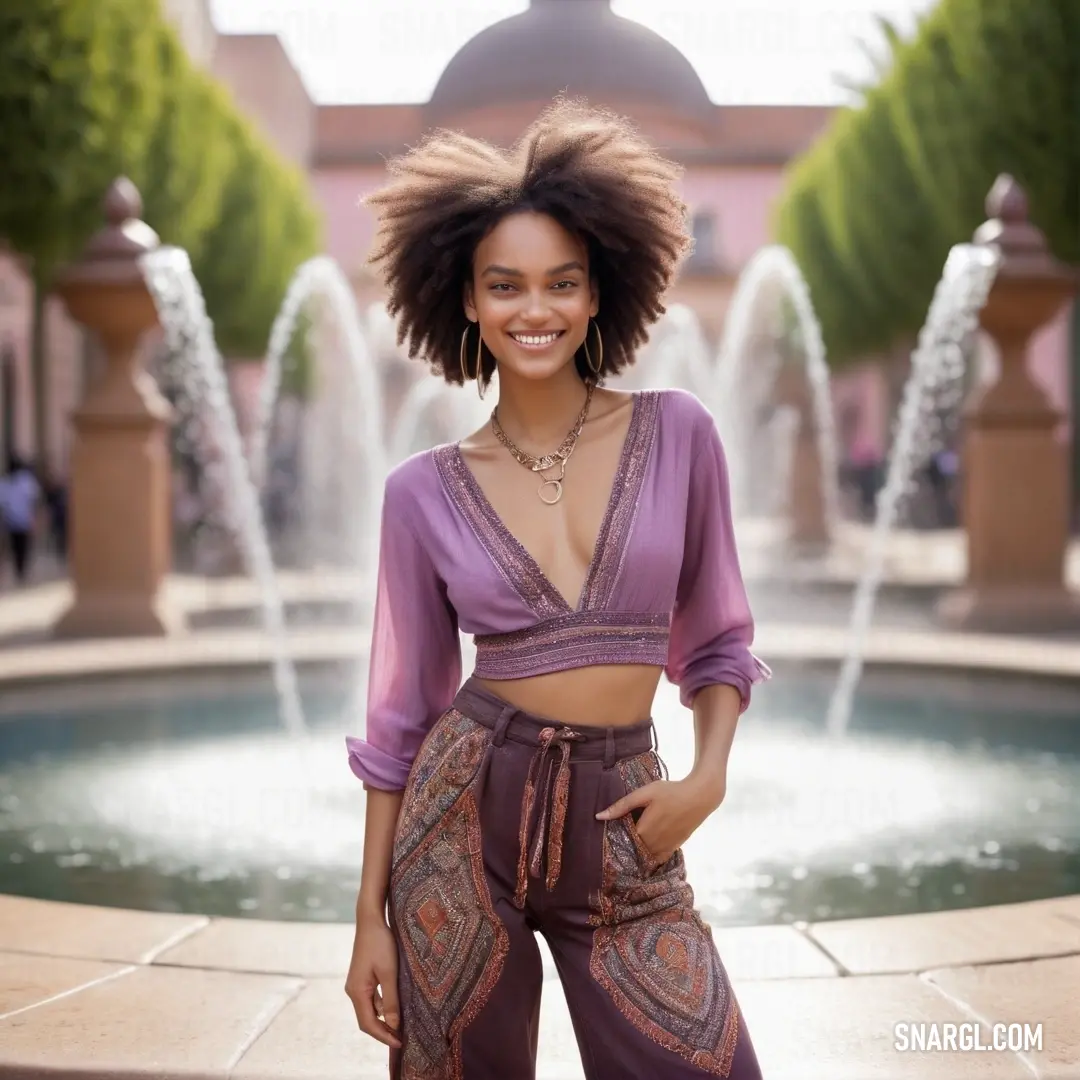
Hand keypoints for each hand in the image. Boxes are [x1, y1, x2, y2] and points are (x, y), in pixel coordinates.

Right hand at [344, 910, 400, 1048]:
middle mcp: (353, 991)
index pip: (368, 1024)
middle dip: (383, 1031)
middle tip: (401, 1038)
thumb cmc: (381, 944)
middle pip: (366, 1019)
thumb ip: (391, 999)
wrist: (370, 920)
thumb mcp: (389, 972)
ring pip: (369, 1009)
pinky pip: (371, 999)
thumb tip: (394, 1024)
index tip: (399, 1043)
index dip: (383, 1036)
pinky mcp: (362, 978)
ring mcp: (356, 984)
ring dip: (383, 1019)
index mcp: (357, 991)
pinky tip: (395, 1007)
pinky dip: (382, 1007)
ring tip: (400, 1026)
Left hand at [596, 774, 724, 866]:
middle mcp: (653, 844)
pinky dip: (650, 856)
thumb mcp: (645, 793)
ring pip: (645, 857)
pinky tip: (647, 846)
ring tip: (632, 842)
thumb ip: (622, 806)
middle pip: (633, 851)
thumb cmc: (671, 792)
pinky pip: (658, 859)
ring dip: (637, 852)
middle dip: (625, 846)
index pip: (622, 842)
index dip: (614, 839)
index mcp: (643, 831)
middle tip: (619, 837)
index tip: (607, 835)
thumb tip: (599, 816)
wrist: (700, 797)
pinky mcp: (674, 848)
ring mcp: (665, 848)